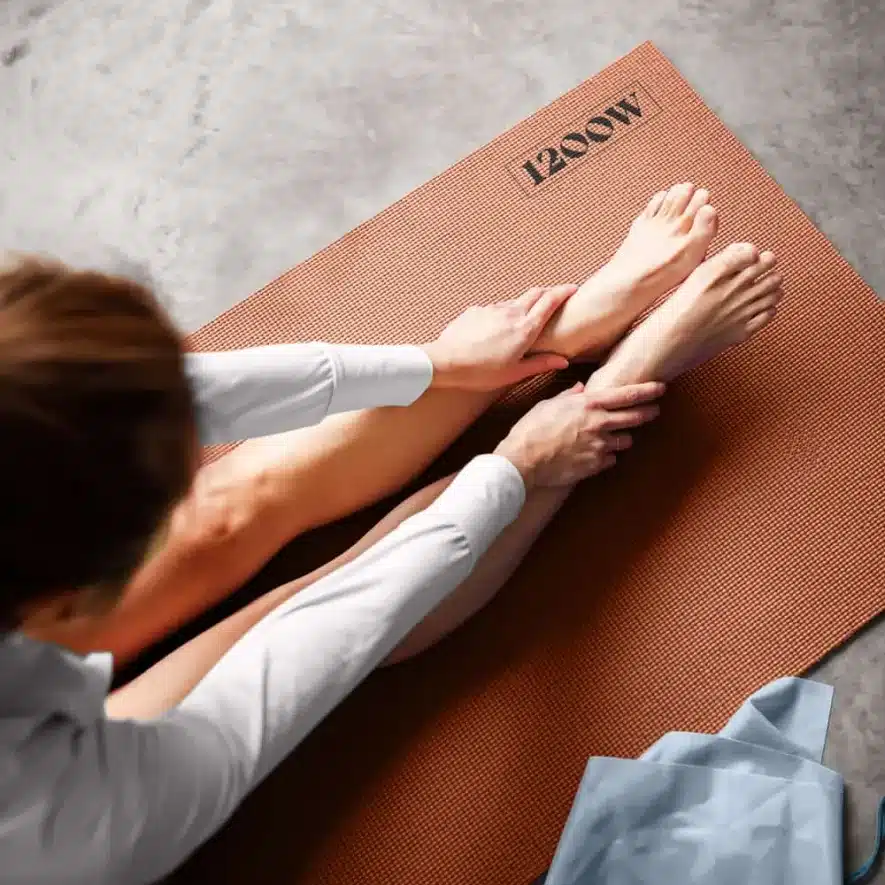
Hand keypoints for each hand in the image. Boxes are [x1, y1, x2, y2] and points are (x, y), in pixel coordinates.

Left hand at [421, 285, 577, 390]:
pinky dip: (503, 313)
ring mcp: (492, 309)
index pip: (550, 301)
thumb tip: (563, 361)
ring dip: (525, 304)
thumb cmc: (480, 372)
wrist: (445, 361)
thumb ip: (540, 364)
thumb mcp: (514, 373)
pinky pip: (495, 309)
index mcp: (525, 329)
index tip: (573, 289)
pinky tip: (498, 328)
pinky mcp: (477, 310)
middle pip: (535, 293)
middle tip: (556, 297)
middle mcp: (511, 313)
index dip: (564, 292)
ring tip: (527, 316)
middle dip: (548, 292)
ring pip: (515, 301)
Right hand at [493, 381, 665, 489]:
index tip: (661, 388)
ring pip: (625, 440)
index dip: (648, 391)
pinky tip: (594, 454)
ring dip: (622, 437)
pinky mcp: (596, 465)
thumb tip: (580, 389)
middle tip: (654, 410)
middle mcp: (599, 424)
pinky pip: (610, 459)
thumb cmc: (531, 430)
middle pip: (636, 417)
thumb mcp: (547, 405)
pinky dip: (606, 456)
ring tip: (613, 437)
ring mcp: (600, 446)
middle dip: (649, 412)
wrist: (523, 461)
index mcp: (588, 405)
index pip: (628, 395)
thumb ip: (568, 396)